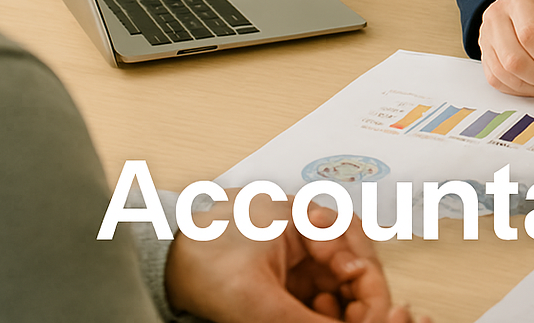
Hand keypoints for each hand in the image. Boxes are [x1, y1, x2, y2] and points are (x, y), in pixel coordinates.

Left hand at [164, 191, 422, 322]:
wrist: (161, 257)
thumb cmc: (200, 251)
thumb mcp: (252, 295)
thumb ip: (299, 322)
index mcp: (316, 220)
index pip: (365, 265)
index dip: (372, 303)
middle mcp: (318, 235)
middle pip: (359, 281)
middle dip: (357, 309)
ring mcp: (304, 257)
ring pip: (342, 295)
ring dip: (339, 315)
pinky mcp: (290, 277)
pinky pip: (319, 302)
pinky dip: (318, 317)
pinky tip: (299, 322)